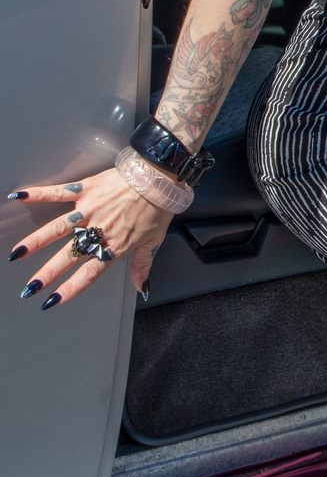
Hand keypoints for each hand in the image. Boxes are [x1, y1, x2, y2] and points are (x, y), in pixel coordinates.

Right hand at [8, 169, 172, 306]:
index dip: (71, 288)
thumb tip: (142, 288)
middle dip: (47, 273)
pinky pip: (59, 192)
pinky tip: (20, 198)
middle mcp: (99, 229)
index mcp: (115, 245)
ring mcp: (90, 209)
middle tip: (29, 287)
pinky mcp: (87, 189)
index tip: (53, 299)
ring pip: (58, 228)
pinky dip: (39, 194)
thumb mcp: (154, 240)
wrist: (160, 177)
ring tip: (17, 254)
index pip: (89, 272)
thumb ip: (143, 265)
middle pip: (69, 256)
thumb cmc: (158, 207)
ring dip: (36, 242)